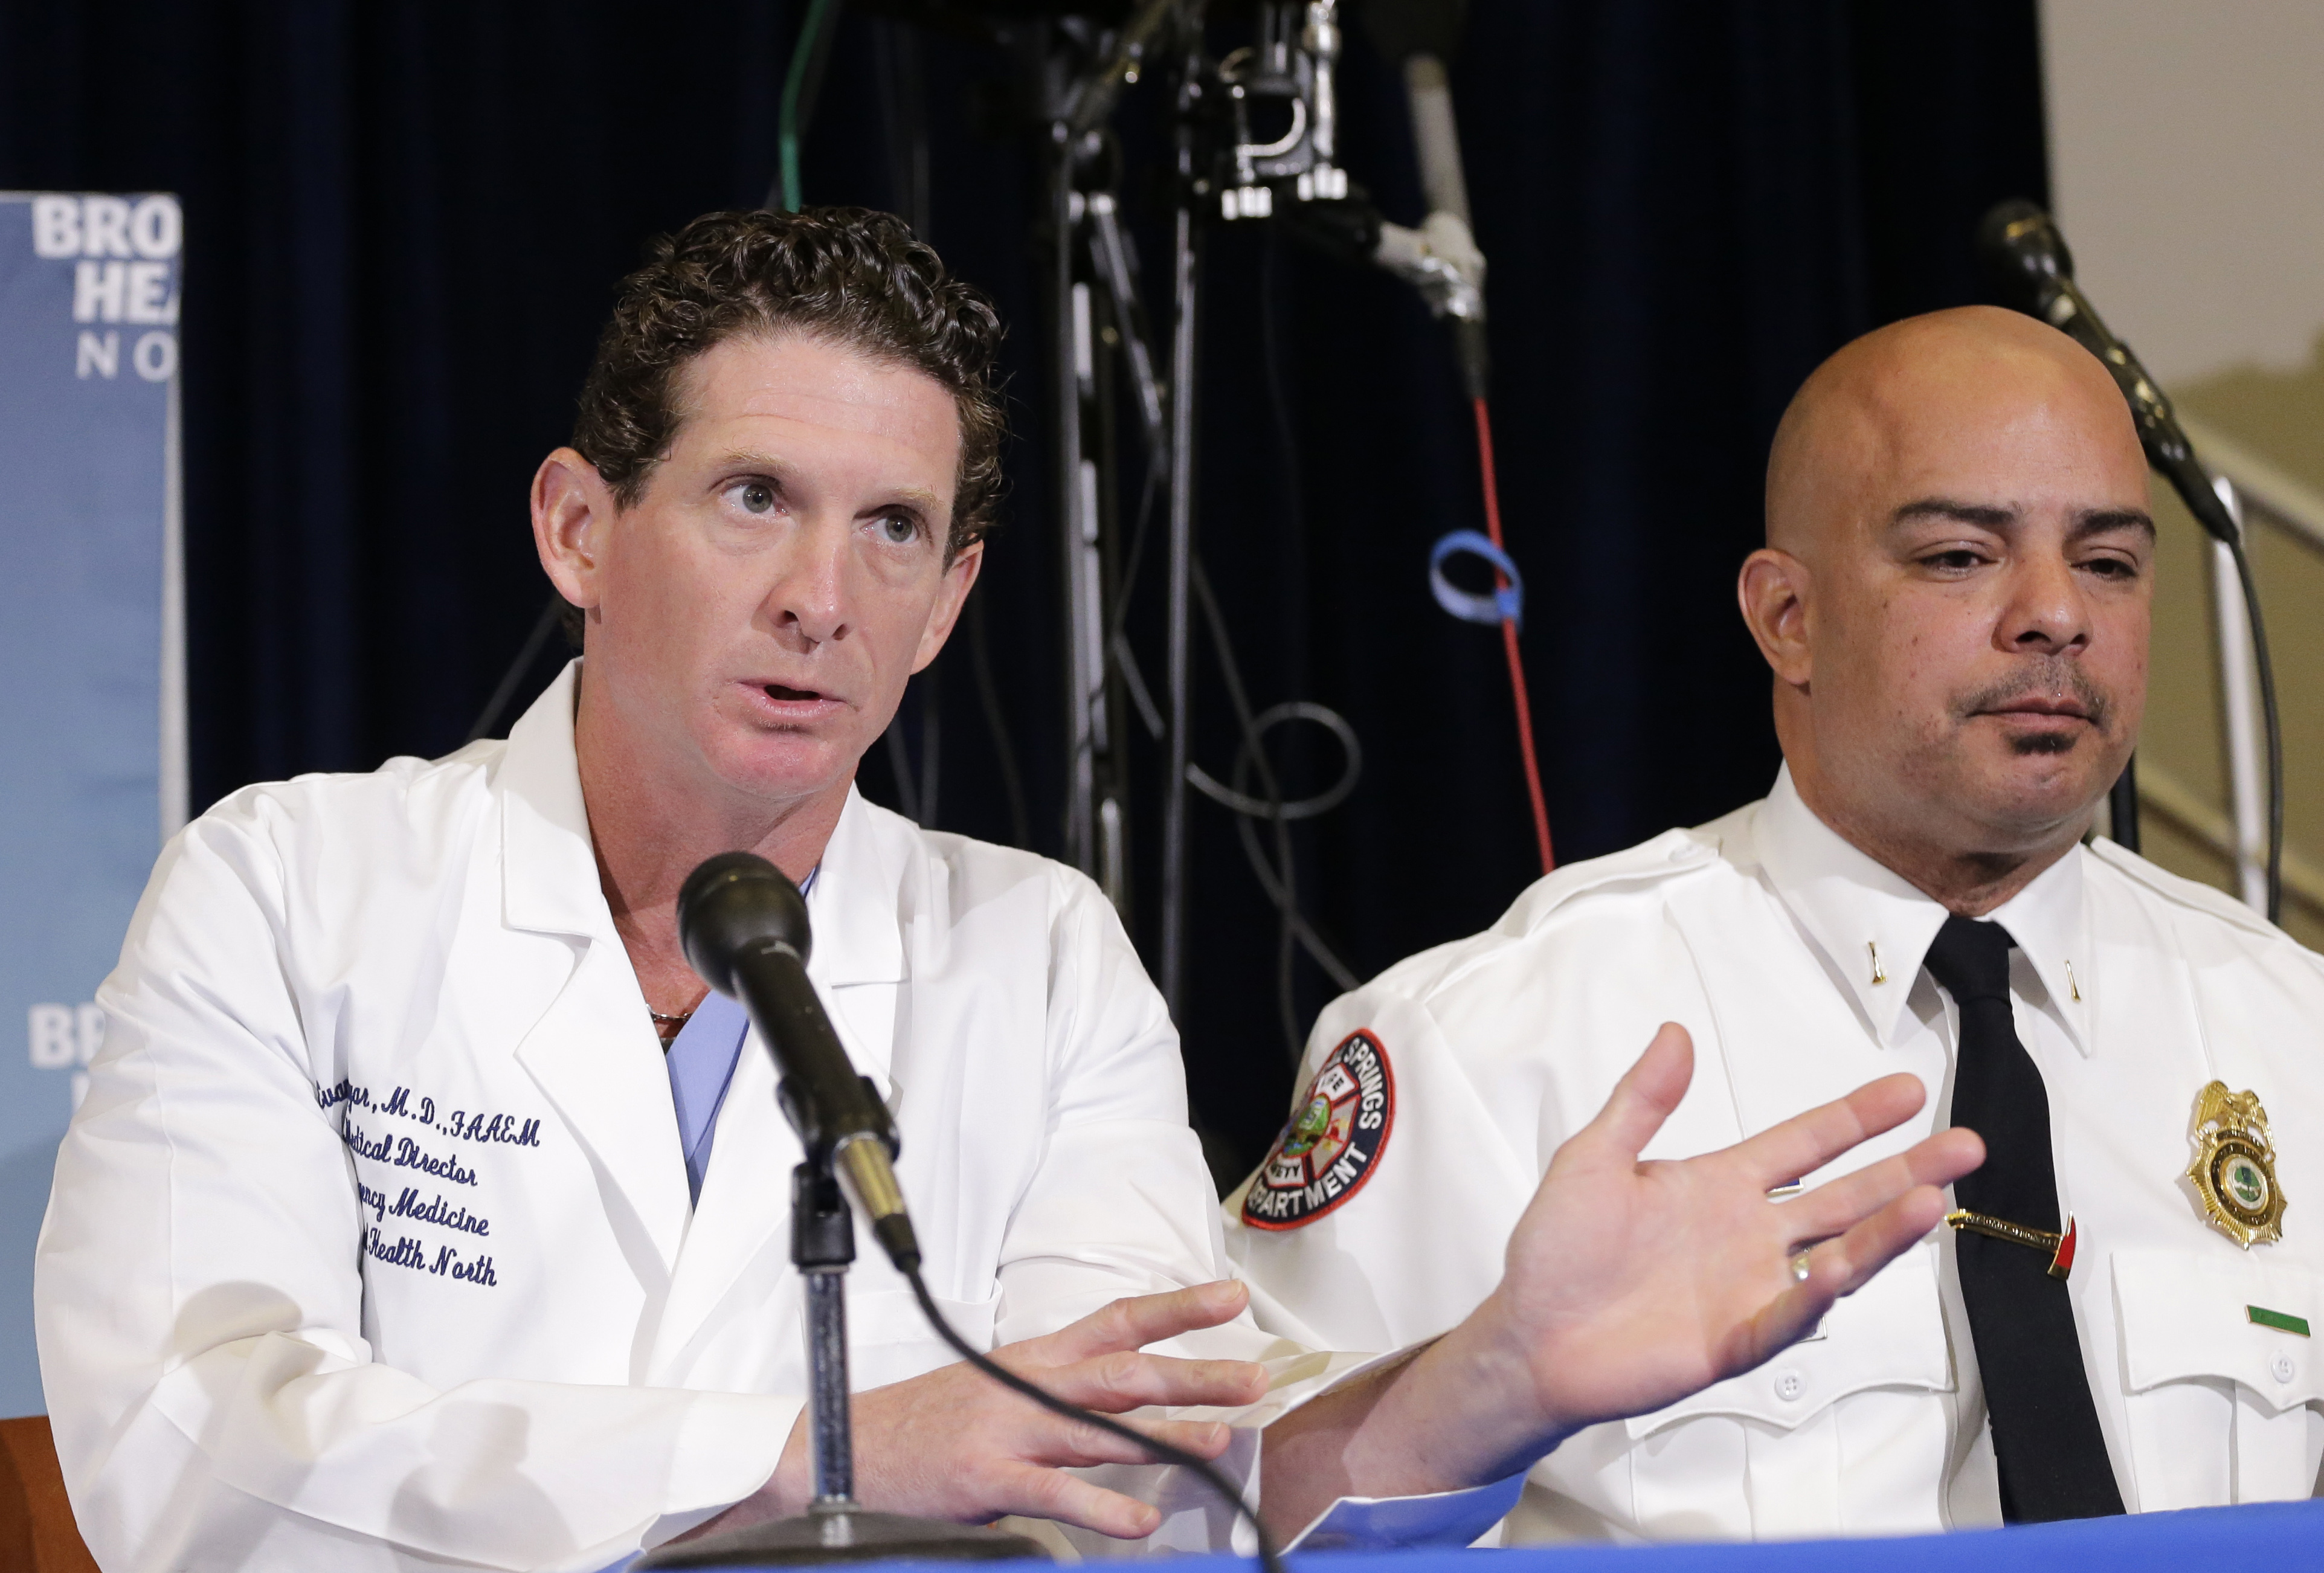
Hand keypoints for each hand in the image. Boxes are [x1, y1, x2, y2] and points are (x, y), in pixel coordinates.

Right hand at [686, 1280, 1268, 1542]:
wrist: (846, 1446)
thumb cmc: (929, 1422)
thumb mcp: (999, 1387)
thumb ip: (1060, 1392)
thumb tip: (1124, 1402)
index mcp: (1037, 1357)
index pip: (1117, 1320)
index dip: (1176, 1307)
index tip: (1231, 1299)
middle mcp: (1030, 1383)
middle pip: (1125, 1369)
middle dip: (1193, 1371)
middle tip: (1255, 1376)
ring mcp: (1010, 1428)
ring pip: (1101, 1426)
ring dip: (1165, 1434)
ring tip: (1221, 1440)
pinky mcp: (987, 1475)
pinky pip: (1055, 1492)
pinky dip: (1101, 1506)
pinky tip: (1142, 1518)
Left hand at [1467, 1021, 1981, 1453]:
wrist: (1530, 1333)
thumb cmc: (1558, 1251)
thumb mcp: (1593, 1157)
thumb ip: (1642, 1100)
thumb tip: (1674, 1033)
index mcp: (1719, 1185)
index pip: (1805, 1144)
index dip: (1856, 1119)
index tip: (1908, 1091)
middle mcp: (1747, 1235)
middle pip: (1843, 1197)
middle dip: (1904, 1171)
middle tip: (1964, 1145)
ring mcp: (1747, 1288)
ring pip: (1834, 1256)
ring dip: (1882, 1232)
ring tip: (1932, 1200)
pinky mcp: (1731, 1340)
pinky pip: (1784, 1317)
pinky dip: (1811, 1295)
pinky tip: (1839, 1270)